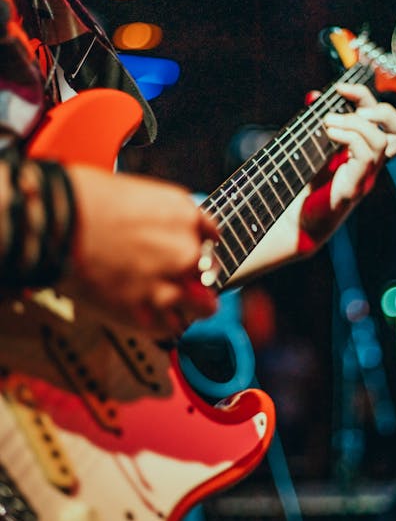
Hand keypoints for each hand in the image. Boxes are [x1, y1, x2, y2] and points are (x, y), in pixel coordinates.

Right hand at [60, 166, 218, 338]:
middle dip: (196, 277)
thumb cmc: (85, 202)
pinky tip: (150, 314)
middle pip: (211, 272)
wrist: (59, 225)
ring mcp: (169, 283)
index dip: (199, 246)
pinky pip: (171, 327)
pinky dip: (163, 323)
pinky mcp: (148, 313)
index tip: (192, 253)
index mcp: (183, 214)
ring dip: (190, 307)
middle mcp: (185, 250)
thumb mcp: (137, 194)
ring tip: (175, 306)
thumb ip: (160, 218)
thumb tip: (161, 231)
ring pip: (202, 307)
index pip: (211, 236)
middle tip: (176, 279)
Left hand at [298, 82, 395, 251]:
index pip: (384, 119)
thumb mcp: (313, 147)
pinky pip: (366, 155)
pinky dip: (348, 137)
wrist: (298, 222)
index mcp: (368, 152)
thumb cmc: (307, 187)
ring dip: (355, 123)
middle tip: (346, 107)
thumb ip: (317, 122)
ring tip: (329, 123)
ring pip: (382, 140)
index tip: (339, 88)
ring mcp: (367, 177)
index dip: (366, 97)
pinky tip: (329, 135)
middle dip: (376, 108)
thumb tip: (313, 95)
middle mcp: (373, 165)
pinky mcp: (355, 188)